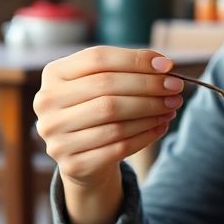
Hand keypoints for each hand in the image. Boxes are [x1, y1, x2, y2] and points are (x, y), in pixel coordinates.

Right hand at [34, 46, 183, 223]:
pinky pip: (118, 147)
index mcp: (53, 74)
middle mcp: (46, 104)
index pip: (98, 59)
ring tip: (172, 107)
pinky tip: (161, 126)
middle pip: (106, 88)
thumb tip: (164, 65)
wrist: (82, 155)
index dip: (135, 60)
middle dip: (148, 87)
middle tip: (176, 88)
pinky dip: (145, 136)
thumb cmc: (96, 108)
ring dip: (150, 112)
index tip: (168, 66)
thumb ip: (129, 69)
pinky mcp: (72, 163)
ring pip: (114, 119)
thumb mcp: (103, 83)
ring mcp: (56, 136)